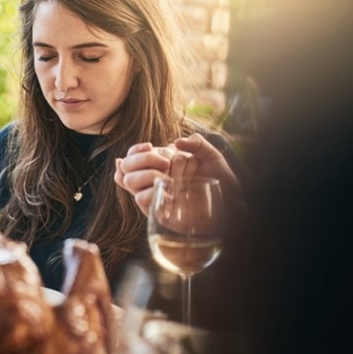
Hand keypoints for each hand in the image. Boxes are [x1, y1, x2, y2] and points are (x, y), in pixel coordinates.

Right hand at [115, 133, 240, 214]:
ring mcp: (152, 195)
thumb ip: (196, 143)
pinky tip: (171, 195)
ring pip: (129, 181)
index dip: (135, 150)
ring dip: (147, 176)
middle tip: (165, 163)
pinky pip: (140, 199)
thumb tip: (177, 142)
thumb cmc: (219, 180)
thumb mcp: (211, 156)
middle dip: (141, 160)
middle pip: (125, 166)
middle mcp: (151, 179)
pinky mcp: (156, 211)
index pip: (132, 155)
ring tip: (170, 181)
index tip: (150, 146)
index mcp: (158, 164)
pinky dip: (152, 193)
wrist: (229, 203)